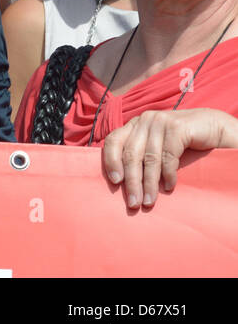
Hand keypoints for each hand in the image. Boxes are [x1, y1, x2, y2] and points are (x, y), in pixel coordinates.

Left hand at [102, 108, 237, 209]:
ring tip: (149, 201)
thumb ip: (142, 155)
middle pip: (131, 154)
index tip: (115, 182)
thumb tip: (123, 182)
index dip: (111, 161)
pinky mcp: (177, 128)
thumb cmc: (183, 142)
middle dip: (131, 181)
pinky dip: (168, 174)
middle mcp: (145, 120)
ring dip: (149, 183)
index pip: (114, 140)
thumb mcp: (157, 146)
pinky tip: (169, 187)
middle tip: (133, 203)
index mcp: (135, 124)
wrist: (213, 127)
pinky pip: (168, 156)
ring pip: (149, 158)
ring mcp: (160, 122)